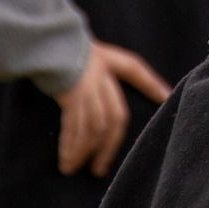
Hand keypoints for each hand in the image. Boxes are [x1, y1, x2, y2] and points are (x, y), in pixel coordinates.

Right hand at [53, 40, 171, 176]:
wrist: (43, 39)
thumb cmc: (58, 45)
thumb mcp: (82, 49)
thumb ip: (92, 70)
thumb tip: (92, 94)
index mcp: (108, 59)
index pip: (136, 70)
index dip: (150, 84)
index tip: (165, 96)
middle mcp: (102, 75)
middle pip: (115, 116)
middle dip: (108, 145)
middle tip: (100, 167)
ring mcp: (88, 87)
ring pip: (94, 128)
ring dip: (85, 151)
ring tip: (75, 168)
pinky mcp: (71, 97)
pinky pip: (74, 128)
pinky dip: (71, 146)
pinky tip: (67, 160)